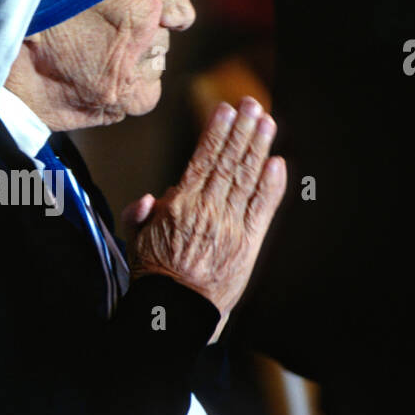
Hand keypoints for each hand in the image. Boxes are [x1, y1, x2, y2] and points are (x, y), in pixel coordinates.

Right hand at [123, 97, 286, 340]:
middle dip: (242, 130)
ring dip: (258, 148)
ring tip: (267, 122)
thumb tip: (150, 198)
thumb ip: (139, 214)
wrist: (176, 309)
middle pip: (228, 162)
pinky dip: (272, 186)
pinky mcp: (248, 243)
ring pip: (246, 178)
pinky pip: (262, 209)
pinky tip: (278, 164)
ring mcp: (231, 225)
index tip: (225, 111)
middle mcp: (208, 210)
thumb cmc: (156, 275)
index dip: (215, 133)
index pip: (202, 160)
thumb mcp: (136, 240)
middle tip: (252, 104)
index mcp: (180, 206)